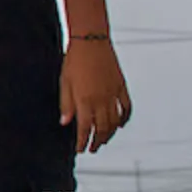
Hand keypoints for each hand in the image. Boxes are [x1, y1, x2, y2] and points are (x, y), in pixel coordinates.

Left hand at [61, 38, 130, 152]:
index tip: (80, 149)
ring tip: (104, 140)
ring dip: (110, 134)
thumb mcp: (64, 83)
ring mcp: (113, 94)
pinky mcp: (121, 87)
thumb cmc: (74, 60)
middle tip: (92, 149)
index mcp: (85, 100)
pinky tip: (120, 125)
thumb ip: (66, 104)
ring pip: (115, 122)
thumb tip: (66, 122)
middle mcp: (101, 100)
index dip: (82, 141)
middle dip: (97, 141)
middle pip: (102, 128)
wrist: (91, 42)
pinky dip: (125, 119)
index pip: (84, 128)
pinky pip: (127, 108)